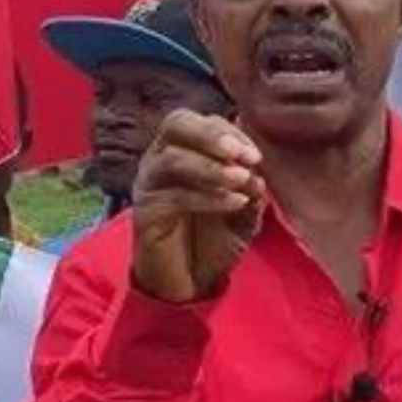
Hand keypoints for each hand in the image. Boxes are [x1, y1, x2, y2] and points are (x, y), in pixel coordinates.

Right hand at [131, 111, 265, 303]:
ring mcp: (150, 183)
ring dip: (212, 167)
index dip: (231, 132)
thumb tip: (257, 166)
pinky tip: (235, 203)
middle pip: (176, 124)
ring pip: (172, 159)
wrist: (191, 279)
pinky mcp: (144, 212)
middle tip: (243, 156)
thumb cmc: (217, 234)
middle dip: (212, 135)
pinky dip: (208, 197)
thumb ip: (251, 182)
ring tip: (243, 180)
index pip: (202, 121)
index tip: (257, 156)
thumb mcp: (245, 205)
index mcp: (186, 148)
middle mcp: (161, 158)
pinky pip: (174, 196)